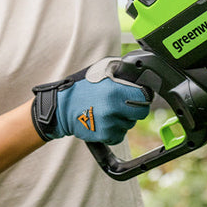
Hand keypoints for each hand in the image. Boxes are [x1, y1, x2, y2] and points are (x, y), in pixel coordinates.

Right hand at [31, 58, 151, 144]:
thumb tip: (138, 74)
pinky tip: (105, 122)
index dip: (144, 96)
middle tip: (125, 105)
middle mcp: (113, 108)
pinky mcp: (103, 135)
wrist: (61, 107)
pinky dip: (114, 132)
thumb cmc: (81, 87)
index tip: (141, 96)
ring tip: (109, 112)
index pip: (144, 97)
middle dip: (136, 109)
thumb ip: (121, 71)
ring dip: (123, 120)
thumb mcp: (101, 70)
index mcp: (115, 91)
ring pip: (129, 125)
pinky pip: (119, 136)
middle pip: (141, 114)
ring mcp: (108, 124)